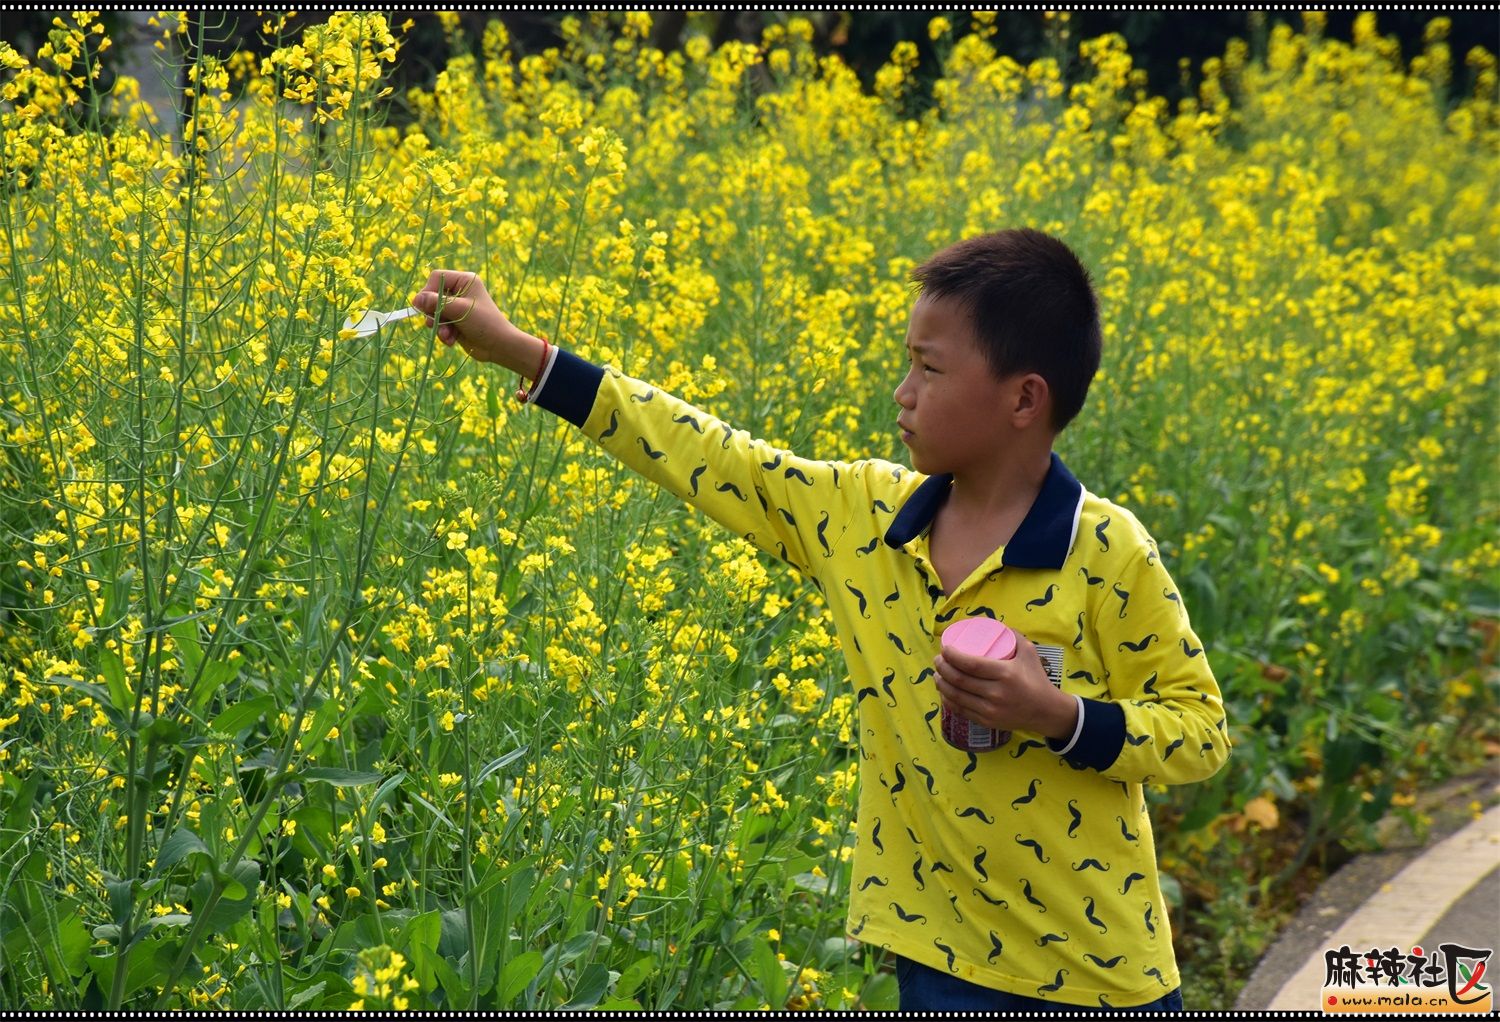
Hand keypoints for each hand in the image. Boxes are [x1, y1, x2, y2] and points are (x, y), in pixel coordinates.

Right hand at [411, 269, 542, 373]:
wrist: (499, 346)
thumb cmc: (484, 323)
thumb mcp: (459, 310)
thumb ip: (437, 303)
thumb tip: (416, 299)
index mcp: (465, 280)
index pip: (436, 278)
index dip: (428, 290)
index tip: (423, 306)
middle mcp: (460, 291)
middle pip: (433, 296)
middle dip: (433, 312)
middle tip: (433, 322)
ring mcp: (458, 307)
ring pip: (435, 312)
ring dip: (438, 325)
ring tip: (446, 335)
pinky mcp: (456, 322)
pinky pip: (440, 324)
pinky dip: (443, 333)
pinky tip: (451, 341)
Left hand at [933, 633, 1077, 740]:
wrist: (1046, 711)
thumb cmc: (1036, 678)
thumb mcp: (1029, 652)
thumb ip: (1013, 635)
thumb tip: (993, 622)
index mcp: (1005, 674)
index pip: (970, 664)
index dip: (952, 655)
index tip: (945, 648)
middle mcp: (996, 693)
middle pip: (959, 679)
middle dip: (942, 667)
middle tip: (938, 659)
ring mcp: (990, 710)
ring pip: (956, 696)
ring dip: (941, 683)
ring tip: (937, 673)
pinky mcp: (986, 721)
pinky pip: (960, 710)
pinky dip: (948, 699)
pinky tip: (944, 691)